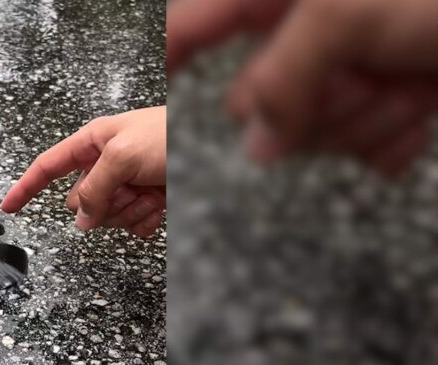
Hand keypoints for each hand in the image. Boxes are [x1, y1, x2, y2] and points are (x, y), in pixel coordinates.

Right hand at [1, 106, 166, 237]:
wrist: (212, 147)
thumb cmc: (168, 136)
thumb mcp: (122, 156)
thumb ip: (93, 188)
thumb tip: (79, 219)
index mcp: (93, 143)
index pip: (48, 167)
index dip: (26, 187)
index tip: (7, 206)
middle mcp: (106, 164)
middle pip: (80, 201)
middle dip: (101, 204)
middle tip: (126, 191)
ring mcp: (126, 184)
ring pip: (106, 217)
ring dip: (127, 211)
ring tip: (149, 193)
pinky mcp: (146, 201)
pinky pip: (132, 225)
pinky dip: (144, 221)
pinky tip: (158, 207)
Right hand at [168, 0, 437, 174]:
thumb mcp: (344, 13)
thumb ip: (282, 76)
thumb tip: (256, 143)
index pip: (195, 25)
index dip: (169, 53)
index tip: (152, 89)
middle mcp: (304, 35)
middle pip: (254, 103)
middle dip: (309, 107)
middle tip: (359, 78)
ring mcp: (343, 75)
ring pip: (309, 135)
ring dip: (365, 121)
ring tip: (407, 82)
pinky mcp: (380, 107)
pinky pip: (358, 152)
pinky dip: (390, 141)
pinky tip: (420, 108)